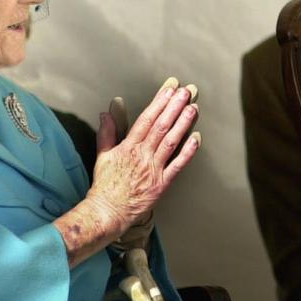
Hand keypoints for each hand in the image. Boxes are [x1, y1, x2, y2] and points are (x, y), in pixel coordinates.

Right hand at [86, 77, 199, 236]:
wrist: (108, 212)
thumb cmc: (105, 185)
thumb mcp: (102, 156)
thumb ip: (107, 133)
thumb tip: (106, 112)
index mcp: (128, 147)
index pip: (146, 119)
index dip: (159, 102)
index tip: (169, 89)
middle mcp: (142, 156)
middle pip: (161, 126)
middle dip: (174, 107)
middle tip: (186, 91)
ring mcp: (153, 170)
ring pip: (171, 142)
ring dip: (183, 124)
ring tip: (193, 107)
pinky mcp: (162, 184)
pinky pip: (177, 166)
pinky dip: (188, 152)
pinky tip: (197, 138)